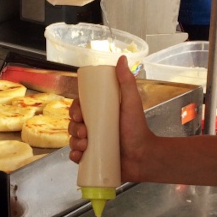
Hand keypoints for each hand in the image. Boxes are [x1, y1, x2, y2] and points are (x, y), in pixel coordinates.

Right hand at [68, 55, 155, 181]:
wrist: (143, 157)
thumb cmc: (138, 129)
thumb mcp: (132, 102)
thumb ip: (127, 81)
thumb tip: (122, 58)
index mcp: (100, 113)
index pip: (80, 107)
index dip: (74, 110)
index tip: (79, 115)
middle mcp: (94, 127)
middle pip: (73, 123)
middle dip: (73, 128)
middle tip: (84, 133)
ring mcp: (92, 143)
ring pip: (73, 139)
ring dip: (73, 142)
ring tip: (85, 146)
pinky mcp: (92, 158)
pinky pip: (76, 156)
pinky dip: (73, 156)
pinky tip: (78, 156)